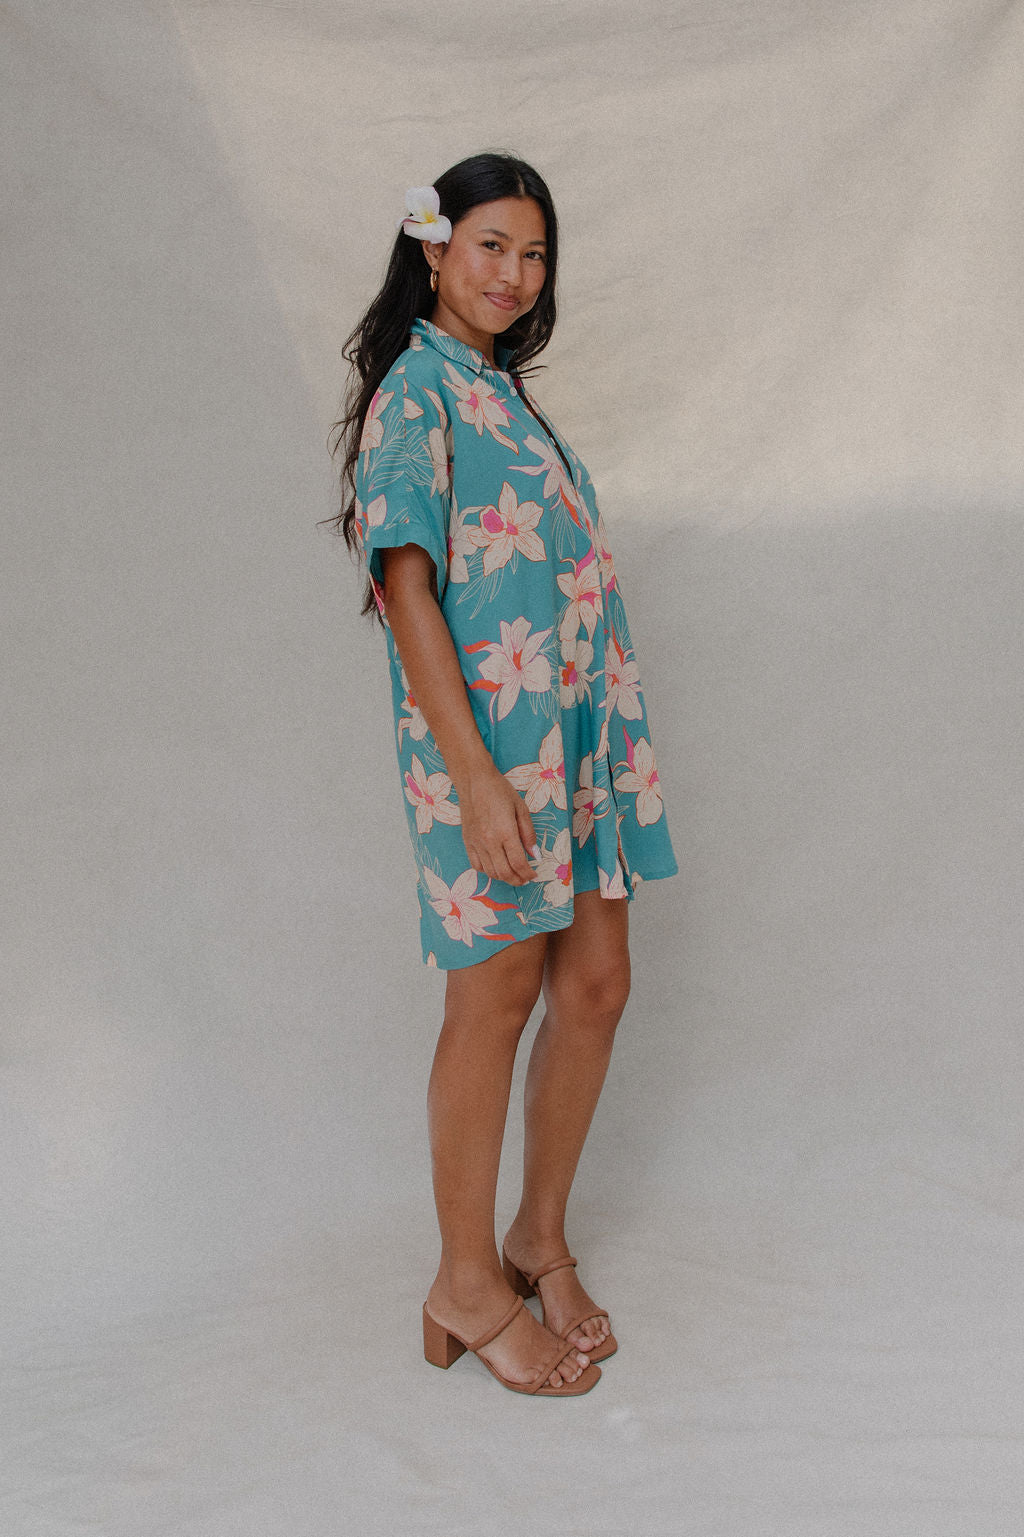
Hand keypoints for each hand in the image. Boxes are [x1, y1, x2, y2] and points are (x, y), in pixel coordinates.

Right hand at [457, 764, 537, 885]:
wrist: (474, 781)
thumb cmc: (500, 791)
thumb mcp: (521, 808)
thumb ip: (529, 833)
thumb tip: (535, 855)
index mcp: (506, 832)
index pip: (519, 863)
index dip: (528, 873)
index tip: (534, 874)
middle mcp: (489, 841)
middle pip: (504, 872)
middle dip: (518, 880)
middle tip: (525, 879)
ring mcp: (476, 843)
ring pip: (490, 872)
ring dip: (504, 878)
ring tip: (513, 875)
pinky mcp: (467, 842)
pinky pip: (476, 865)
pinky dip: (487, 871)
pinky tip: (496, 867)